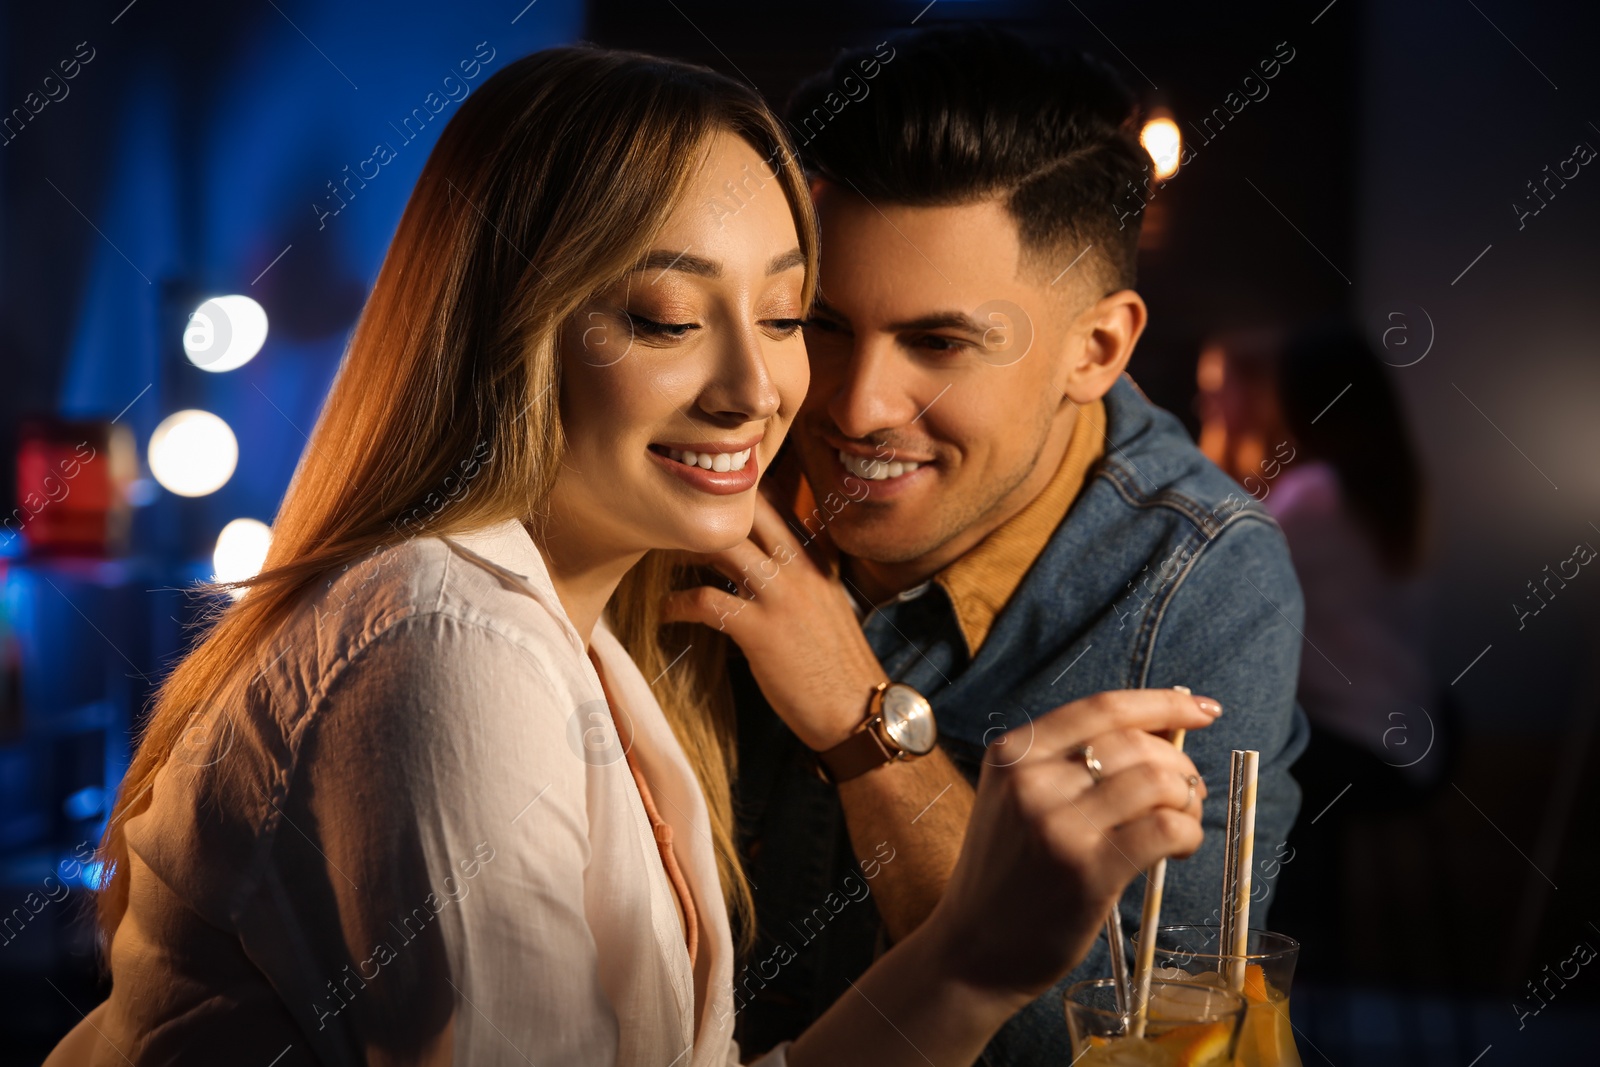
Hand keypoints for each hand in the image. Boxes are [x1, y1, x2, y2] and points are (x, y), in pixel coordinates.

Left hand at [661, 492, 886, 751]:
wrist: (857, 709)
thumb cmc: (839, 666)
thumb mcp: (829, 606)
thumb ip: (803, 579)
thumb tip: (769, 568)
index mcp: (818, 562)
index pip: (780, 508)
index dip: (743, 499)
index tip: (712, 503)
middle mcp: (800, 569)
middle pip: (751, 513)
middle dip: (713, 512)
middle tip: (681, 523)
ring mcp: (780, 597)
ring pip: (725, 546)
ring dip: (687, 549)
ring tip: (664, 558)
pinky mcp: (759, 629)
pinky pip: (705, 600)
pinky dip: (677, 603)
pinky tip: (665, 610)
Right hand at [922, 689, 1220, 1006]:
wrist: (971, 950)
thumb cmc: (1007, 874)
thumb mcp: (1018, 799)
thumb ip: (1072, 763)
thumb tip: (1163, 729)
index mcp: (1013, 752)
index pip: (1103, 707)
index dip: (1163, 703)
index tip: (1202, 709)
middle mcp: (1030, 780)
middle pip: (1137, 744)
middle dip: (1179, 765)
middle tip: (1189, 793)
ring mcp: (1057, 825)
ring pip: (1157, 782)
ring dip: (1187, 800)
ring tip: (1182, 823)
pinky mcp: (1086, 871)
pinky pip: (1165, 829)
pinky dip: (1188, 833)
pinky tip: (1180, 848)